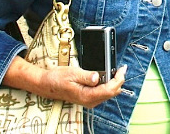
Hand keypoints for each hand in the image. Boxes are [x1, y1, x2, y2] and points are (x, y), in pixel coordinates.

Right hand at [4, 57, 127, 107]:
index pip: (110, 90)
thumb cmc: (58, 79)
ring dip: (114, 82)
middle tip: (121, 68)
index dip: (118, 79)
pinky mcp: (88, 97)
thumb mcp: (73, 73)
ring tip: (115, 70)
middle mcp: (90, 101)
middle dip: (118, 80)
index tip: (122, 69)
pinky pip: (103, 92)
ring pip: (108, 93)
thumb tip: (97, 77)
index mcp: (86, 95)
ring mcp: (89, 100)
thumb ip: (87, 76)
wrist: (47, 84)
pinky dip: (107, 83)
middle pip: (112, 92)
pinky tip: (107, 75)